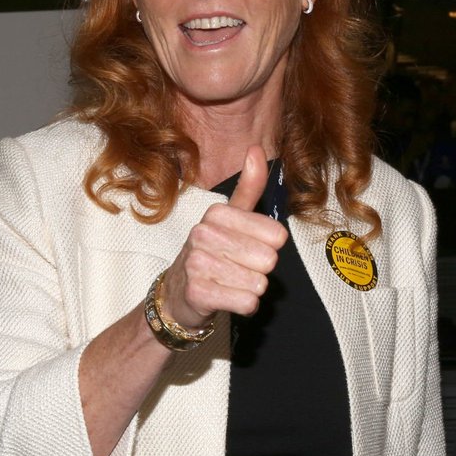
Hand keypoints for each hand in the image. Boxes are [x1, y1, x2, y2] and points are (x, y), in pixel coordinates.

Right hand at [159, 145, 287, 328]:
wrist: (178, 295)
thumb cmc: (211, 253)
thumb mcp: (230, 218)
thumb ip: (249, 187)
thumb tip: (255, 150)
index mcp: (217, 213)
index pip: (277, 235)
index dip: (269, 247)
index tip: (248, 247)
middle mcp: (204, 234)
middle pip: (269, 260)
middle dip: (259, 270)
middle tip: (238, 268)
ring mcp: (197, 263)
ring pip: (258, 282)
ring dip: (250, 288)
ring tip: (230, 282)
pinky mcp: (198, 293)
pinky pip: (247, 302)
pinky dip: (244, 305)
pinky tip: (227, 297)